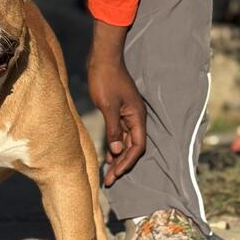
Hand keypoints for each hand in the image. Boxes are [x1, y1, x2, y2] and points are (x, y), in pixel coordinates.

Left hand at [87, 20, 145, 186]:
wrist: (103, 58)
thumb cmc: (106, 79)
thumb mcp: (108, 105)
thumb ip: (113, 129)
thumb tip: (116, 151)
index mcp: (137, 117)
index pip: (137, 146)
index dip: (128, 162)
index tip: (116, 174)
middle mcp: (135, 118)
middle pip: (132, 147)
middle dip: (121, 165)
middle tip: (109, 181)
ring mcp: (127, 114)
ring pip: (125, 142)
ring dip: (117, 157)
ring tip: (107, 173)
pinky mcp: (117, 111)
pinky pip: (119, 133)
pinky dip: (113, 145)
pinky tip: (107, 155)